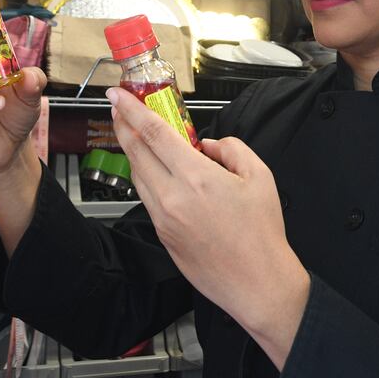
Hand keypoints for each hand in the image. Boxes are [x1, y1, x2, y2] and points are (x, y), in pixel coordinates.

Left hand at [107, 87, 310, 367]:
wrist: (257, 282)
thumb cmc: (261, 234)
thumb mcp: (260, 176)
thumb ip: (232, 149)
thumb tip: (211, 145)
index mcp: (196, 178)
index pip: (153, 134)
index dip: (131, 110)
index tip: (117, 95)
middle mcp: (172, 197)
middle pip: (135, 152)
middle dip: (122, 125)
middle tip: (118, 108)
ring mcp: (163, 218)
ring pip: (137, 175)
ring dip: (132, 150)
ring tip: (134, 134)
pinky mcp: (163, 234)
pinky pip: (147, 196)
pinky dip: (145, 176)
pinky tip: (154, 168)